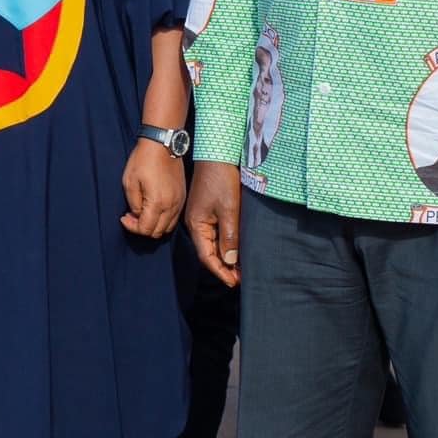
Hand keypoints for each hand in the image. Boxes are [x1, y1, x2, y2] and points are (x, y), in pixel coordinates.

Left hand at [121, 138, 185, 238]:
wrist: (162, 144)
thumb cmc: (143, 160)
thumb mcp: (130, 182)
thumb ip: (134, 203)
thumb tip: (137, 215)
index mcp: (158, 203)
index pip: (146, 229)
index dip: (132, 227)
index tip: (124, 217)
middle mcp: (172, 206)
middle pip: (158, 232)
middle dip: (142, 228)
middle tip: (131, 216)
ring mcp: (179, 202)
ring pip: (168, 227)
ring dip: (154, 225)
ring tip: (141, 212)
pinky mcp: (182, 196)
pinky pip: (174, 217)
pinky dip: (164, 219)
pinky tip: (153, 208)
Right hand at [186, 162, 241, 287]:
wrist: (217, 154)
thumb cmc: (221, 180)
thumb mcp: (228, 210)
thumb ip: (229, 236)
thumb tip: (229, 261)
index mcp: (196, 225)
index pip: (206, 256)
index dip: (220, 271)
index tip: (234, 283)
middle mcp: (196, 223)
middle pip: (208, 252)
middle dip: (223, 267)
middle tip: (240, 279)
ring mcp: (202, 217)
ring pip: (213, 244)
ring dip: (226, 257)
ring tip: (241, 268)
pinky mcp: (209, 210)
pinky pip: (216, 233)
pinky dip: (226, 245)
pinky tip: (237, 249)